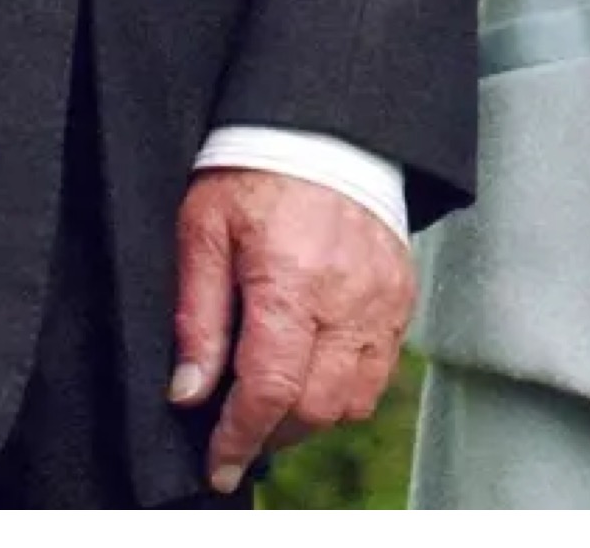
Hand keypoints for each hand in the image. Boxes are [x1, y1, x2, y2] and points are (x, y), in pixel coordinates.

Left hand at [167, 169, 413, 497]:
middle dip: (271, 434)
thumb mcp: (203, 229)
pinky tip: (310, 373)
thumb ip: (198, 316)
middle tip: (236, 434)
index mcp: (290, 278)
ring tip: (271, 404)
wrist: (319, 125)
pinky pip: (378, 373)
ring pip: (352, 401)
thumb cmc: (253, 169)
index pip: (270, 389)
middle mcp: (345, 297)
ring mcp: (382, 301)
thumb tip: (188, 392)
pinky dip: (343, 390)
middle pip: (315, 407)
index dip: (240, 437)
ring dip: (309, 418)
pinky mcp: (400, 298)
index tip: (217, 464)